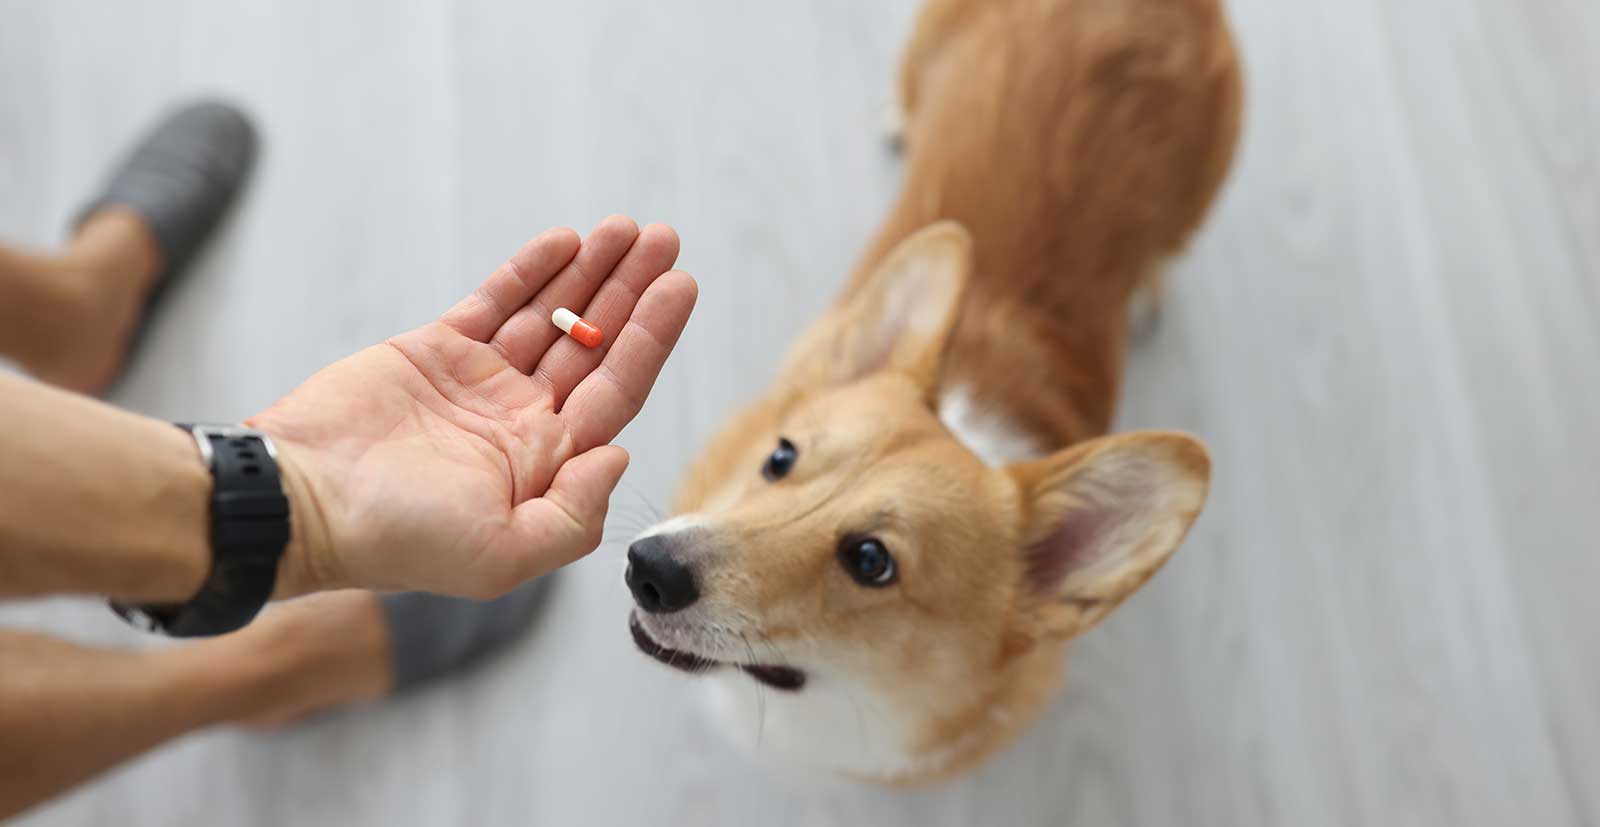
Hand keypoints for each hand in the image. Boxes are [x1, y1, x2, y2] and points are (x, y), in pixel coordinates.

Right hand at [248, 217, 695, 598]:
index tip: (682, 286)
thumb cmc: (397, 540)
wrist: (301, 502)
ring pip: (550, 315)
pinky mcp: (434, 352)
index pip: (617, 390)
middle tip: (666, 239)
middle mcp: (520, 421)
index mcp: (546, 465)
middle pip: (594, 344)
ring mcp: (479, 383)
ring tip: (628, 229)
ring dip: (591, 272)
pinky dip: (530, 271)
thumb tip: (621, 453)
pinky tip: (568, 241)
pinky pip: (495, 301)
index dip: (652, 337)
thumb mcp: (504, 555)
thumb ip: (574, 514)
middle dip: (632, 292)